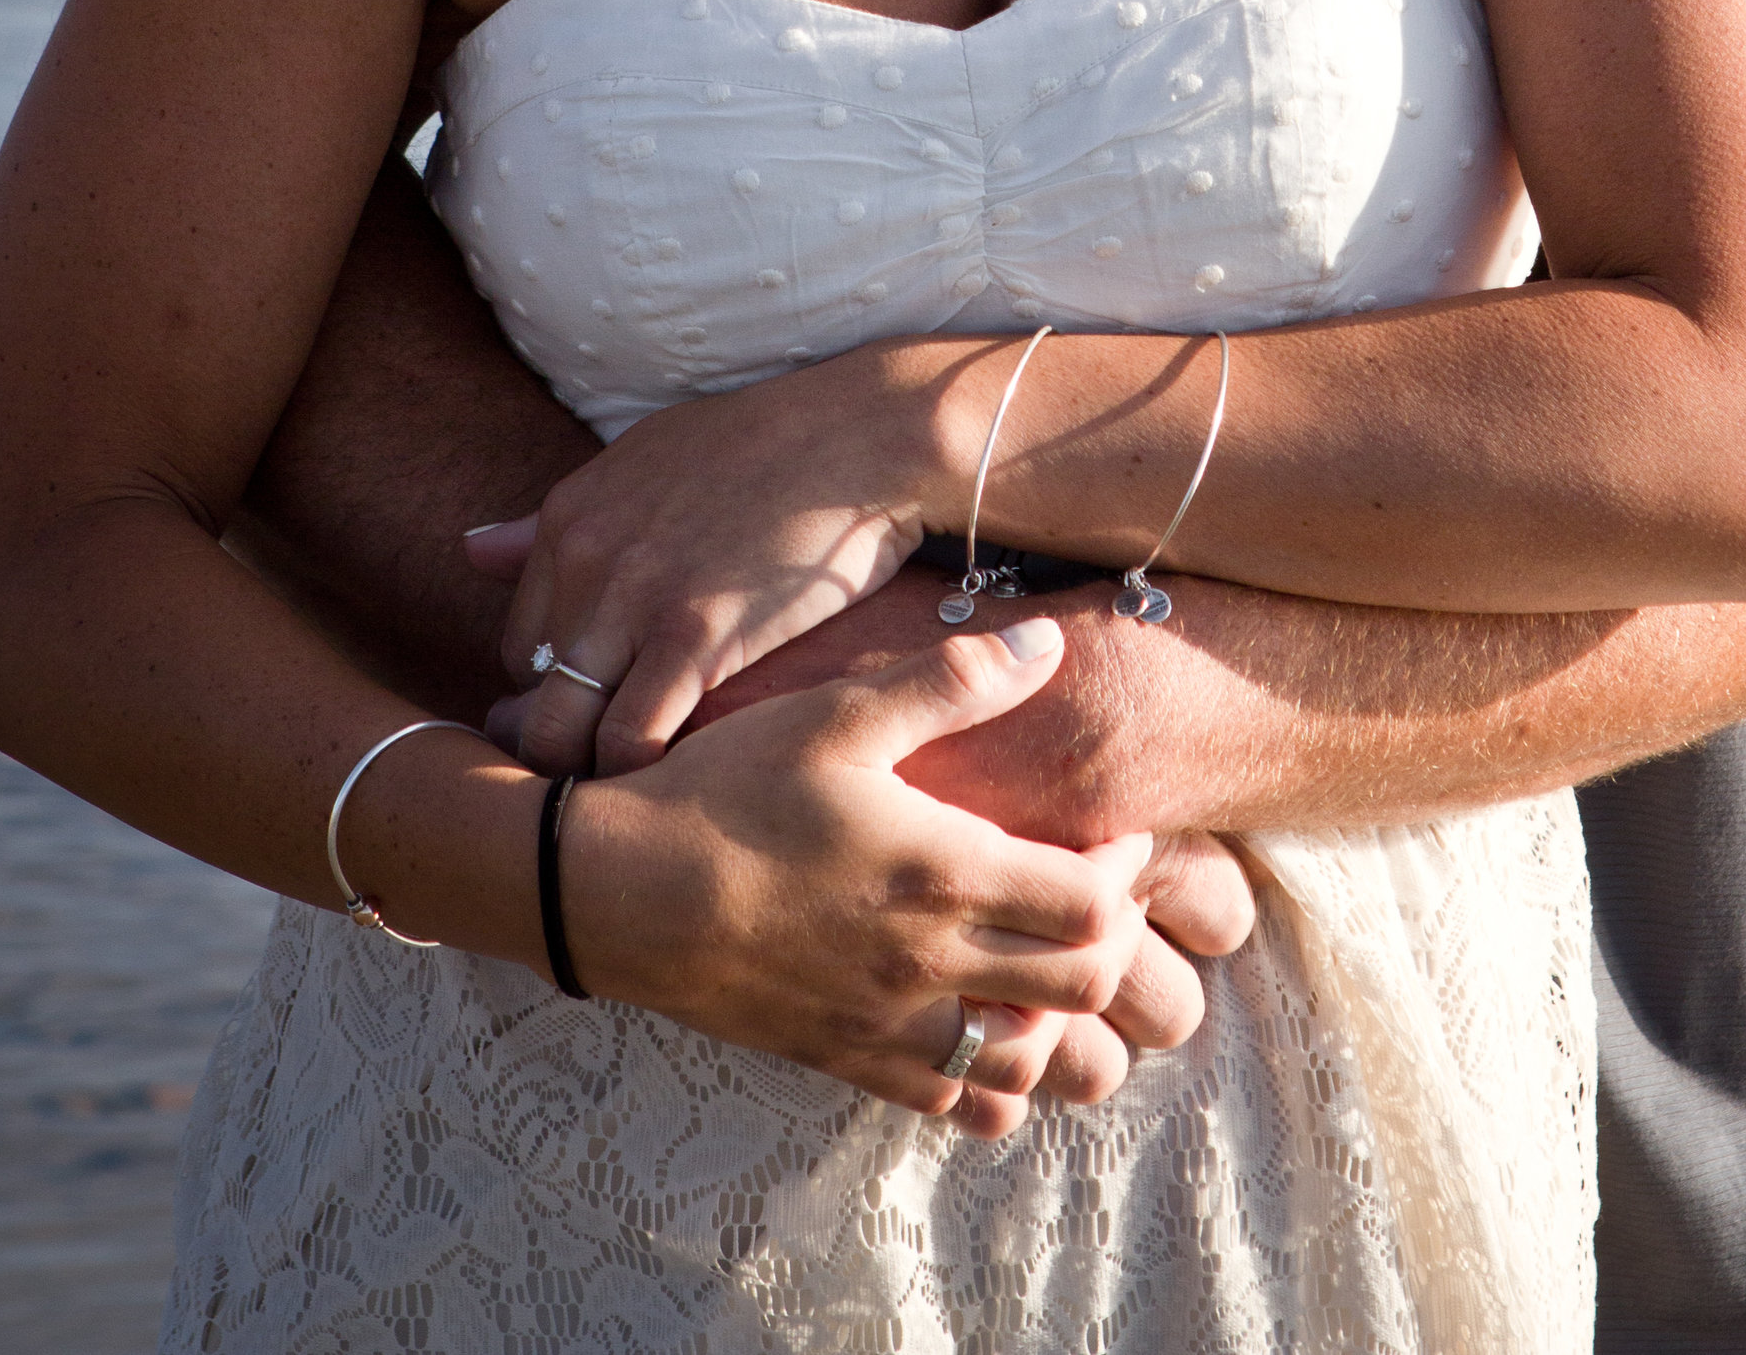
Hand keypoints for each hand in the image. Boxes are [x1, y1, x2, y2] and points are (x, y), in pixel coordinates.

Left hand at [477, 368, 925, 762]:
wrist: (861, 433)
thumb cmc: (767, 446)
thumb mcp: (646, 459)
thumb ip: (559, 518)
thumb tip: (470, 551)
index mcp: (569, 516)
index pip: (519, 645)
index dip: (560, 692)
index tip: (607, 717)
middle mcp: (584, 556)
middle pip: (531, 695)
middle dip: (565, 740)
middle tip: (616, 770)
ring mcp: (635, 595)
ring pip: (562, 731)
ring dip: (589, 774)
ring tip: (637, 798)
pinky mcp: (695, 633)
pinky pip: (628, 739)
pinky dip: (637, 776)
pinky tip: (675, 785)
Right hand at [477, 555, 1259, 1103]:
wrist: (616, 889)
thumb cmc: (731, 787)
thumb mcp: (840, 713)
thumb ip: (952, 679)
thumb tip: (1048, 641)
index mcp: (944, 875)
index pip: (1096, 907)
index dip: (1129, 871)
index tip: (1114, 829)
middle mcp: (929, 966)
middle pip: (1081, 990)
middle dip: (1111, 945)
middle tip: (1091, 893)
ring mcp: (886, 1026)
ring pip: (1023, 1068)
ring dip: (1054, 1024)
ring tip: (1040, 964)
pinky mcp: (840, 1060)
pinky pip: (948, 1105)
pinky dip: (983, 1078)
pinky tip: (972, 1019)